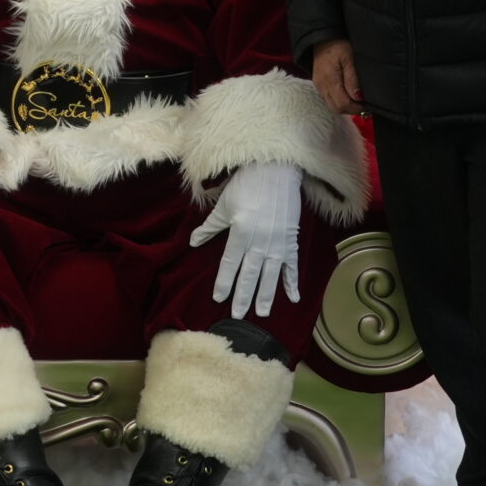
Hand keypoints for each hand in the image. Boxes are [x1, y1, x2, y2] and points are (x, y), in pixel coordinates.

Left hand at [188, 161, 302, 318]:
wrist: (275, 170)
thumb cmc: (245, 185)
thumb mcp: (223, 205)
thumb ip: (210, 227)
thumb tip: (193, 243)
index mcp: (240, 233)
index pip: (229, 264)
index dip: (224, 282)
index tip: (218, 299)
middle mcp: (259, 242)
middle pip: (250, 274)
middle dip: (243, 296)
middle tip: (238, 315)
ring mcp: (277, 243)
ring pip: (270, 275)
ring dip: (266, 296)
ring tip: (261, 313)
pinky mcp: (290, 241)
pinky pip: (292, 266)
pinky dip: (292, 283)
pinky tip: (292, 298)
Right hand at [311, 40, 361, 112]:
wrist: (322, 37)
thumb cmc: (338, 45)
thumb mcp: (350, 59)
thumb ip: (353, 79)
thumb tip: (358, 97)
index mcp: (329, 79)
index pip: (343, 104)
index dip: (356, 108)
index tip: (367, 105)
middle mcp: (322, 86)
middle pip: (337, 109)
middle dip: (351, 110)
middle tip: (364, 105)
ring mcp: (319, 86)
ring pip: (332, 106)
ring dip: (346, 106)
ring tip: (358, 101)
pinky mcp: (319, 84)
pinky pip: (329, 99)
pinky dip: (340, 101)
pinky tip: (348, 95)